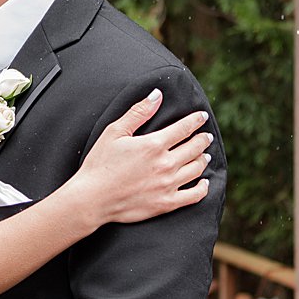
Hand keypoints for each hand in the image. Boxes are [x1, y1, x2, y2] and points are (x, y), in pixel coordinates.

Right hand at [71, 88, 212, 224]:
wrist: (93, 199)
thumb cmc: (100, 163)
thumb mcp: (114, 132)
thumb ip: (138, 113)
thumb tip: (157, 95)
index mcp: (153, 144)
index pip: (184, 128)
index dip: (195, 120)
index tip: (202, 116)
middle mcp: (165, 164)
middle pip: (194, 148)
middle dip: (203, 139)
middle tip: (206, 136)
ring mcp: (168, 185)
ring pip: (197, 169)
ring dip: (203, 159)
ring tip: (205, 156)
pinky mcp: (166, 203)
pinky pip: (194, 195)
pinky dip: (203, 188)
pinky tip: (204, 183)